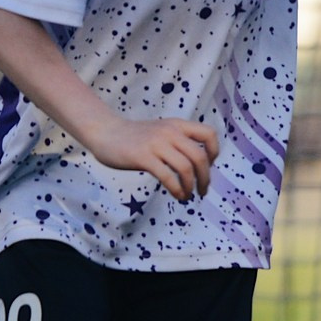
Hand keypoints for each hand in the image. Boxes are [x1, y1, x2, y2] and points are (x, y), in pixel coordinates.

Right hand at [89, 116, 219, 200]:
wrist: (106, 132)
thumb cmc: (134, 136)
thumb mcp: (161, 130)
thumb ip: (178, 140)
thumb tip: (198, 163)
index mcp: (177, 125)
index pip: (209, 134)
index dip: (214, 152)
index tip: (209, 166)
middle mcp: (170, 132)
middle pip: (199, 156)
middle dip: (205, 178)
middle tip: (203, 190)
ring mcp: (156, 144)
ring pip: (186, 168)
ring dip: (191, 186)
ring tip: (188, 195)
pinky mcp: (143, 157)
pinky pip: (168, 176)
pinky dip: (177, 189)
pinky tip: (177, 195)